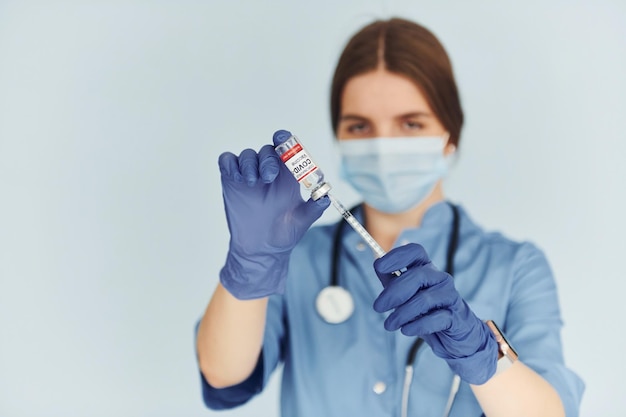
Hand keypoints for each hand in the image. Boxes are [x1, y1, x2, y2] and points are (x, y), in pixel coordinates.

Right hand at [219, 130, 329, 299]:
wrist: (261, 250)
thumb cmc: (284, 234)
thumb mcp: (302, 221)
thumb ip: (313, 208)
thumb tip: (324, 197)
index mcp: (287, 176)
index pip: (287, 150)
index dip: (285, 140)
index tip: (282, 138)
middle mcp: (269, 172)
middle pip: (267, 151)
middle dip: (268, 160)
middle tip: (268, 177)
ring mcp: (249, 176)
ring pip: (248, 155)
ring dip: (250, 164)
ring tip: (251, 182)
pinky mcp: (232, 181)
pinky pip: (228, 161)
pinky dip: (231, 164)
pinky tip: (237, 178)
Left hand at [373, 243, 497, 383]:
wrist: (453, 336)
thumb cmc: (426, 312)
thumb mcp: (405, 295)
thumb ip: (391, 280)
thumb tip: (377, 264)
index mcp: (426, 269)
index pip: (415, 252)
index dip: (397, 256)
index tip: (379, 266)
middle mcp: (440, 278)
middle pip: (417, 276)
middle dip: (393, 292)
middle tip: (378, 307)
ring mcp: (450, 296)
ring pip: (424, 299)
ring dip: (402, 313)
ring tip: (389, 325)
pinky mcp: (456, 316)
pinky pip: (436, 318)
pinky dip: (418, 325)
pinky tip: (406, 330)